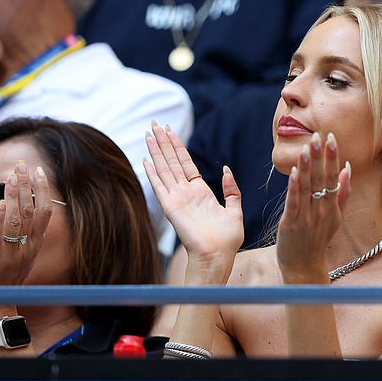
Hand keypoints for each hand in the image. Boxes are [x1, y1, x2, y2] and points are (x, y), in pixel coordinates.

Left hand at [0, 161, 53, 285]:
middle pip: (32, 210)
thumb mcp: (23, 255)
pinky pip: (0, 236)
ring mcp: (13, 253)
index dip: (43, 190)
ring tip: (11, 177)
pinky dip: (0, 218)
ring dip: (14, 196)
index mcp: (36, 244)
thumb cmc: (7, 278)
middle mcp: (28, 247)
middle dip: (27, 185)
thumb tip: (23, 208)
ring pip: (17, 220)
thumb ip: (26, 234)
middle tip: (22, 165)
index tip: (39, 171)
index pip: (45, 211)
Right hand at [144, 122, 242, 284]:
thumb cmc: (227, 240)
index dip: (178, 146)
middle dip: (164, 142)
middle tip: (155, 124)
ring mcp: (177, 199)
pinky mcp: (171, 207)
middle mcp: (186, 193)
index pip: (185, 164)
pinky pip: (159, 186)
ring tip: (149, 133)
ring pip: (164, 169)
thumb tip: (226, 170)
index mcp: (200, 192)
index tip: (170, 131)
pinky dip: (152, 172)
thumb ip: (231, 190)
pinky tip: (145, 159)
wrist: (218, 256)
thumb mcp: (235, 210)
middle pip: (172, 162)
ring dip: (156, 151)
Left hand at [276, 132, 350, 283]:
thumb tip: (346, 168)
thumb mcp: (335, 218)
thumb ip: (343, 194)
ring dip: (307, 167)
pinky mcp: (291, 224)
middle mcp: (321, 211)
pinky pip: (293, 203)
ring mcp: (306, 218)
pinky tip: (293, 173)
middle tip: (319, 136)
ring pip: (307, 188)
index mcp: (332, 207)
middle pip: (321, 179)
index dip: (331, 157)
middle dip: (320, 157)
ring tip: (306, 148)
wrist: (305, 267)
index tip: (331, 138)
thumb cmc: (317, 241)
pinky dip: (294, 188)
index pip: (333, 177)